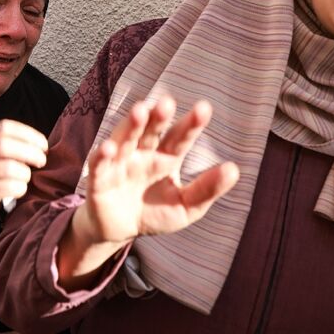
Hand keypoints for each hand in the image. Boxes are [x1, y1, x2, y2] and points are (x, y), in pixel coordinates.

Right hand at [0, 120, 47, 231]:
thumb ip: (12, 143)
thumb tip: (42, 146)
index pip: (5, 127)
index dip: (28, 134)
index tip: (43, 144)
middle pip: (4, 146)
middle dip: (29, 152)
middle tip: (42, 160)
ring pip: (7, 169)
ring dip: (25, 173)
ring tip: (27, 176)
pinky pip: (7, 188)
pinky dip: (20, 188)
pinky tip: (20, 188)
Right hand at [75, 99, 238, 244]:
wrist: (120, 231)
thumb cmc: (155, 213)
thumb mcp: (187, 206)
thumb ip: (207, 189)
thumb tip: (233, 169)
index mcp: (166, 157)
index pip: (180, 137)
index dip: (190, 124)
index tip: (204, 108)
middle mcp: (143, 153)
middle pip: (151, 131)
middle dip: (158, 116)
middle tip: (167, 102)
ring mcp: (120, 163)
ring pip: (125, 139)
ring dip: (131, 125)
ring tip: (140, 110)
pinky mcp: (99, 179)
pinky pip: (100, 165)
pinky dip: (103, 155)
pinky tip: (110, 148)